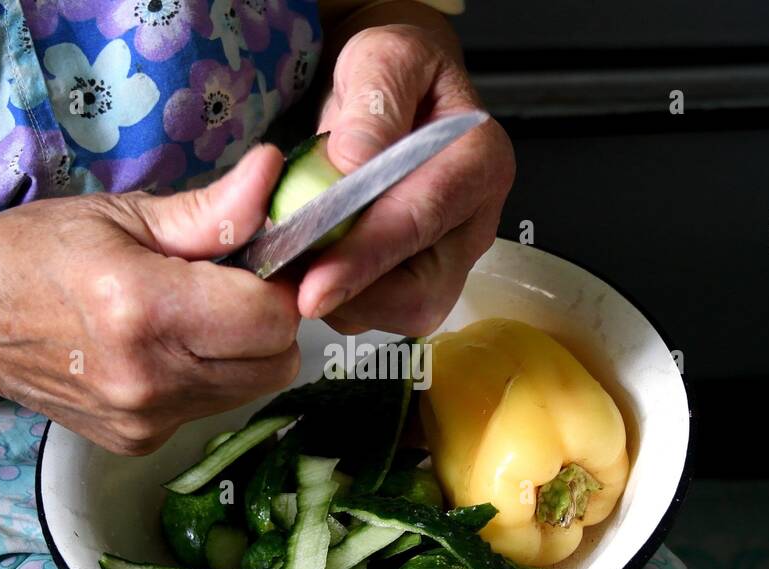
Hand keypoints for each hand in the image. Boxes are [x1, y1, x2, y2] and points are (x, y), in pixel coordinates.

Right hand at [0, 146, 300, 455]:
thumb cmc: (36, 253)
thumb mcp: (122, 214)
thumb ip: (211, 210)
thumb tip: (275, 175)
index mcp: (145, 309)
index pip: (271, 317)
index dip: (277, 285)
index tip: (258, 263)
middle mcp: (149, 378)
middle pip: (276, 364)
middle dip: (268, 322)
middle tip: (230, 288)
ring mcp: (144, 420)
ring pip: (251, 390)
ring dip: (242, 353)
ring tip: (192, 316)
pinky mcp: (138, 442)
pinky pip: (211, 408)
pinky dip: (207, 378)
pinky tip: (164, 349)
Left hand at [302, 8, 514, 335]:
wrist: (396, 91)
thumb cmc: (394, 74)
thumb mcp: (383, 57)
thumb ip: (374, 101)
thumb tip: (354, 162)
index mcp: (476, 159)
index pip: (420, 220)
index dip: (365, 257)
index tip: (315, 285)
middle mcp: (474, 218)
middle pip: (423, 290)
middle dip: (354, 294)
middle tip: (292, 280)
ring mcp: (452, 254)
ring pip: (403, 311)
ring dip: (345, 299)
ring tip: (300, 259)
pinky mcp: (426, 276)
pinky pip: (384, 310)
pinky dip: (344, 298)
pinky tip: (316, 262)